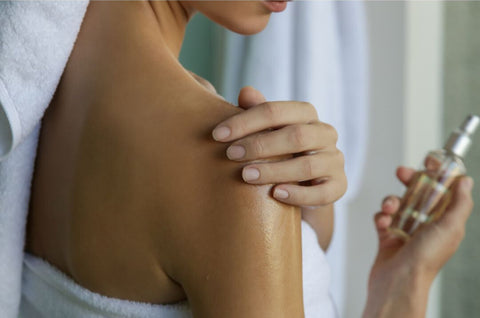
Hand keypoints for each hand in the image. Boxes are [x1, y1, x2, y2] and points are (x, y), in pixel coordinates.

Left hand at [212, 86, 346, 207]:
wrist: (306, 185)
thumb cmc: (281, 152)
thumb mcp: (268, 132)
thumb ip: (257, 113)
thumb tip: (245, 91)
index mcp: (306, 115)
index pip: (276, 111)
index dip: (245, 121)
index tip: (217, 134)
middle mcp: (325, 133)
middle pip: (295, 136)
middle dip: (259, 145)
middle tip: (230, 154)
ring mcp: (334, 160)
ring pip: (307, 165)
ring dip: (274, 170)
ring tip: (246, 176)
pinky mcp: (339, 186)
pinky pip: (322, 192)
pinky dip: (298, 194)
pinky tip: (275, 194)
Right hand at [364, 166, 473, 317]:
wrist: (398, 281)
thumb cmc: (426, 259)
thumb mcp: (451, 228)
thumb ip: (459, 203)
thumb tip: (465, 181)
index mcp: (445, 220)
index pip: (444, 189)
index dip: (438, 173)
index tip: (430, 160)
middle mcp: (427, 223)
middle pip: (418, 191)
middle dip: (409, 180)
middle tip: (403, 173)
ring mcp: (406, 228)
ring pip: (398, 201)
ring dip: (391, 200)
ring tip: (390, 208)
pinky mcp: (388, 234)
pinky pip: (382, 216)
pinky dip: (381, 216)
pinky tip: (384, 223)